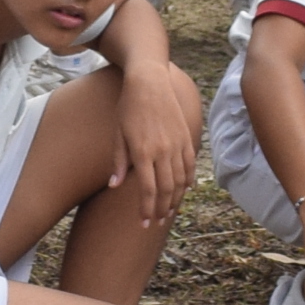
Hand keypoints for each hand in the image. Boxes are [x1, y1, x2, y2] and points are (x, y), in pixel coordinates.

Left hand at [115, 59, 197, 229]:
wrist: (149, 82)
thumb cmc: (128, 107)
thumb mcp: (118, 133)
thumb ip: (119, 161)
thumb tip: (115, 186)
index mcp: (143, 152)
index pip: (147, 189)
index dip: (146, 209)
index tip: (144, 223)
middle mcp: (163, 151)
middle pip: (166, 189)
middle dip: (161, 210)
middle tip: (155, 223)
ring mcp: (177, 144)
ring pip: (180, 180)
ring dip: (175, 199)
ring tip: (168, 212)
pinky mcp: (186, 137)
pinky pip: (190, 165)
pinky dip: (188, 181)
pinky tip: (183, 191)